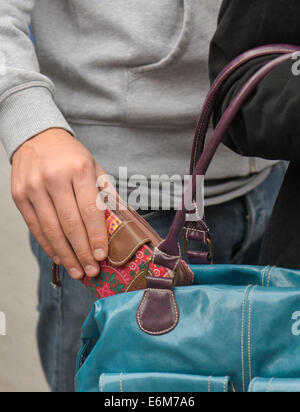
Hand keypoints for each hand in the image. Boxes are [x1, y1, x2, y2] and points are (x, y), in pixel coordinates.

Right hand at [11, 128, 108, 279]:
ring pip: (51, 230)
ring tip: (77, 271)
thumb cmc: (71, 156)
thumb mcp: (94, 167)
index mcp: (78, 170)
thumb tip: (122, 222)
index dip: (96, 236)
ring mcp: (33, 187)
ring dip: (65, 255)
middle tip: (91, 271)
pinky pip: (35, 227)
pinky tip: (59, 257)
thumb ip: (107, 194)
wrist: (37, 138)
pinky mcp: (19, 196)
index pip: (89, 210)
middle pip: (69, 224)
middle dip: (82, 252)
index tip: (102, 256)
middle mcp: (54, 178)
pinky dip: (48, 245)